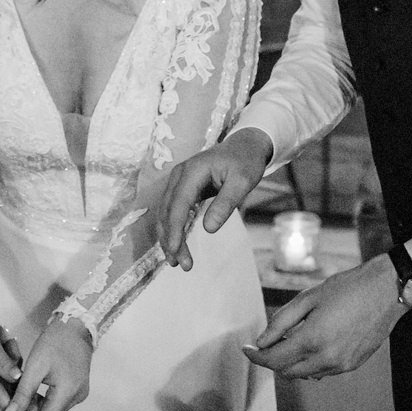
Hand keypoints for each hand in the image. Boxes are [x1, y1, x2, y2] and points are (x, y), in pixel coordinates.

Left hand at [6, 316, 91, 410]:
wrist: (76, 325)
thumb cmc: (55, 343)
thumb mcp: (35, 366)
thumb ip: (23, 393)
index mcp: (67, 394)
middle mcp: (76, 399)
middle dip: (30, 409)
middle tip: (13, 395)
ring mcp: (79, 394)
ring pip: (52, 407)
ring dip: (37, 401)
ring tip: (22, 387)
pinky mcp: (78, 388)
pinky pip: (58, 399)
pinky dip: (46, 395)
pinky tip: (35, 385)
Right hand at [152, 127, 273, 270]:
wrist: (244, 145)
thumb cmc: (245, 161)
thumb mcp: (242, 181)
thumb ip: (225, 203)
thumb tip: (208, 229)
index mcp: (192, 171)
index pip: (178, 204)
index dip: (175, 229)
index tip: (175, 251)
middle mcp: (179, 175)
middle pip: (168, 212)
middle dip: (171, 239)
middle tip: (181, 264)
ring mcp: (178, 182)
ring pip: (166, 214)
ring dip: (169, 237)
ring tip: (177, 262)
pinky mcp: (182, 189)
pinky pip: (172, 211)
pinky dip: (172, 230)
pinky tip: (177, 246)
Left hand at [243, 258, 403, 380]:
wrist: (386, 291)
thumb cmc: (348, 288)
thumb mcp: (308, 298)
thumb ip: (281, 322)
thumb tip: (262, 341)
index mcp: (312, 339)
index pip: (274, 360)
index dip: (256, 357)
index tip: (247, 350)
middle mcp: (327, 358)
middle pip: (286, 372)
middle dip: (273, 359)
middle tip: (269, 341)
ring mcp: (341, 365)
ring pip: (305, 375)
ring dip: (292, 362)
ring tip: (293, 338)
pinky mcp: (352, 365)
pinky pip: (322, 371)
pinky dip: (311, 363)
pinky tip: (314, 343)